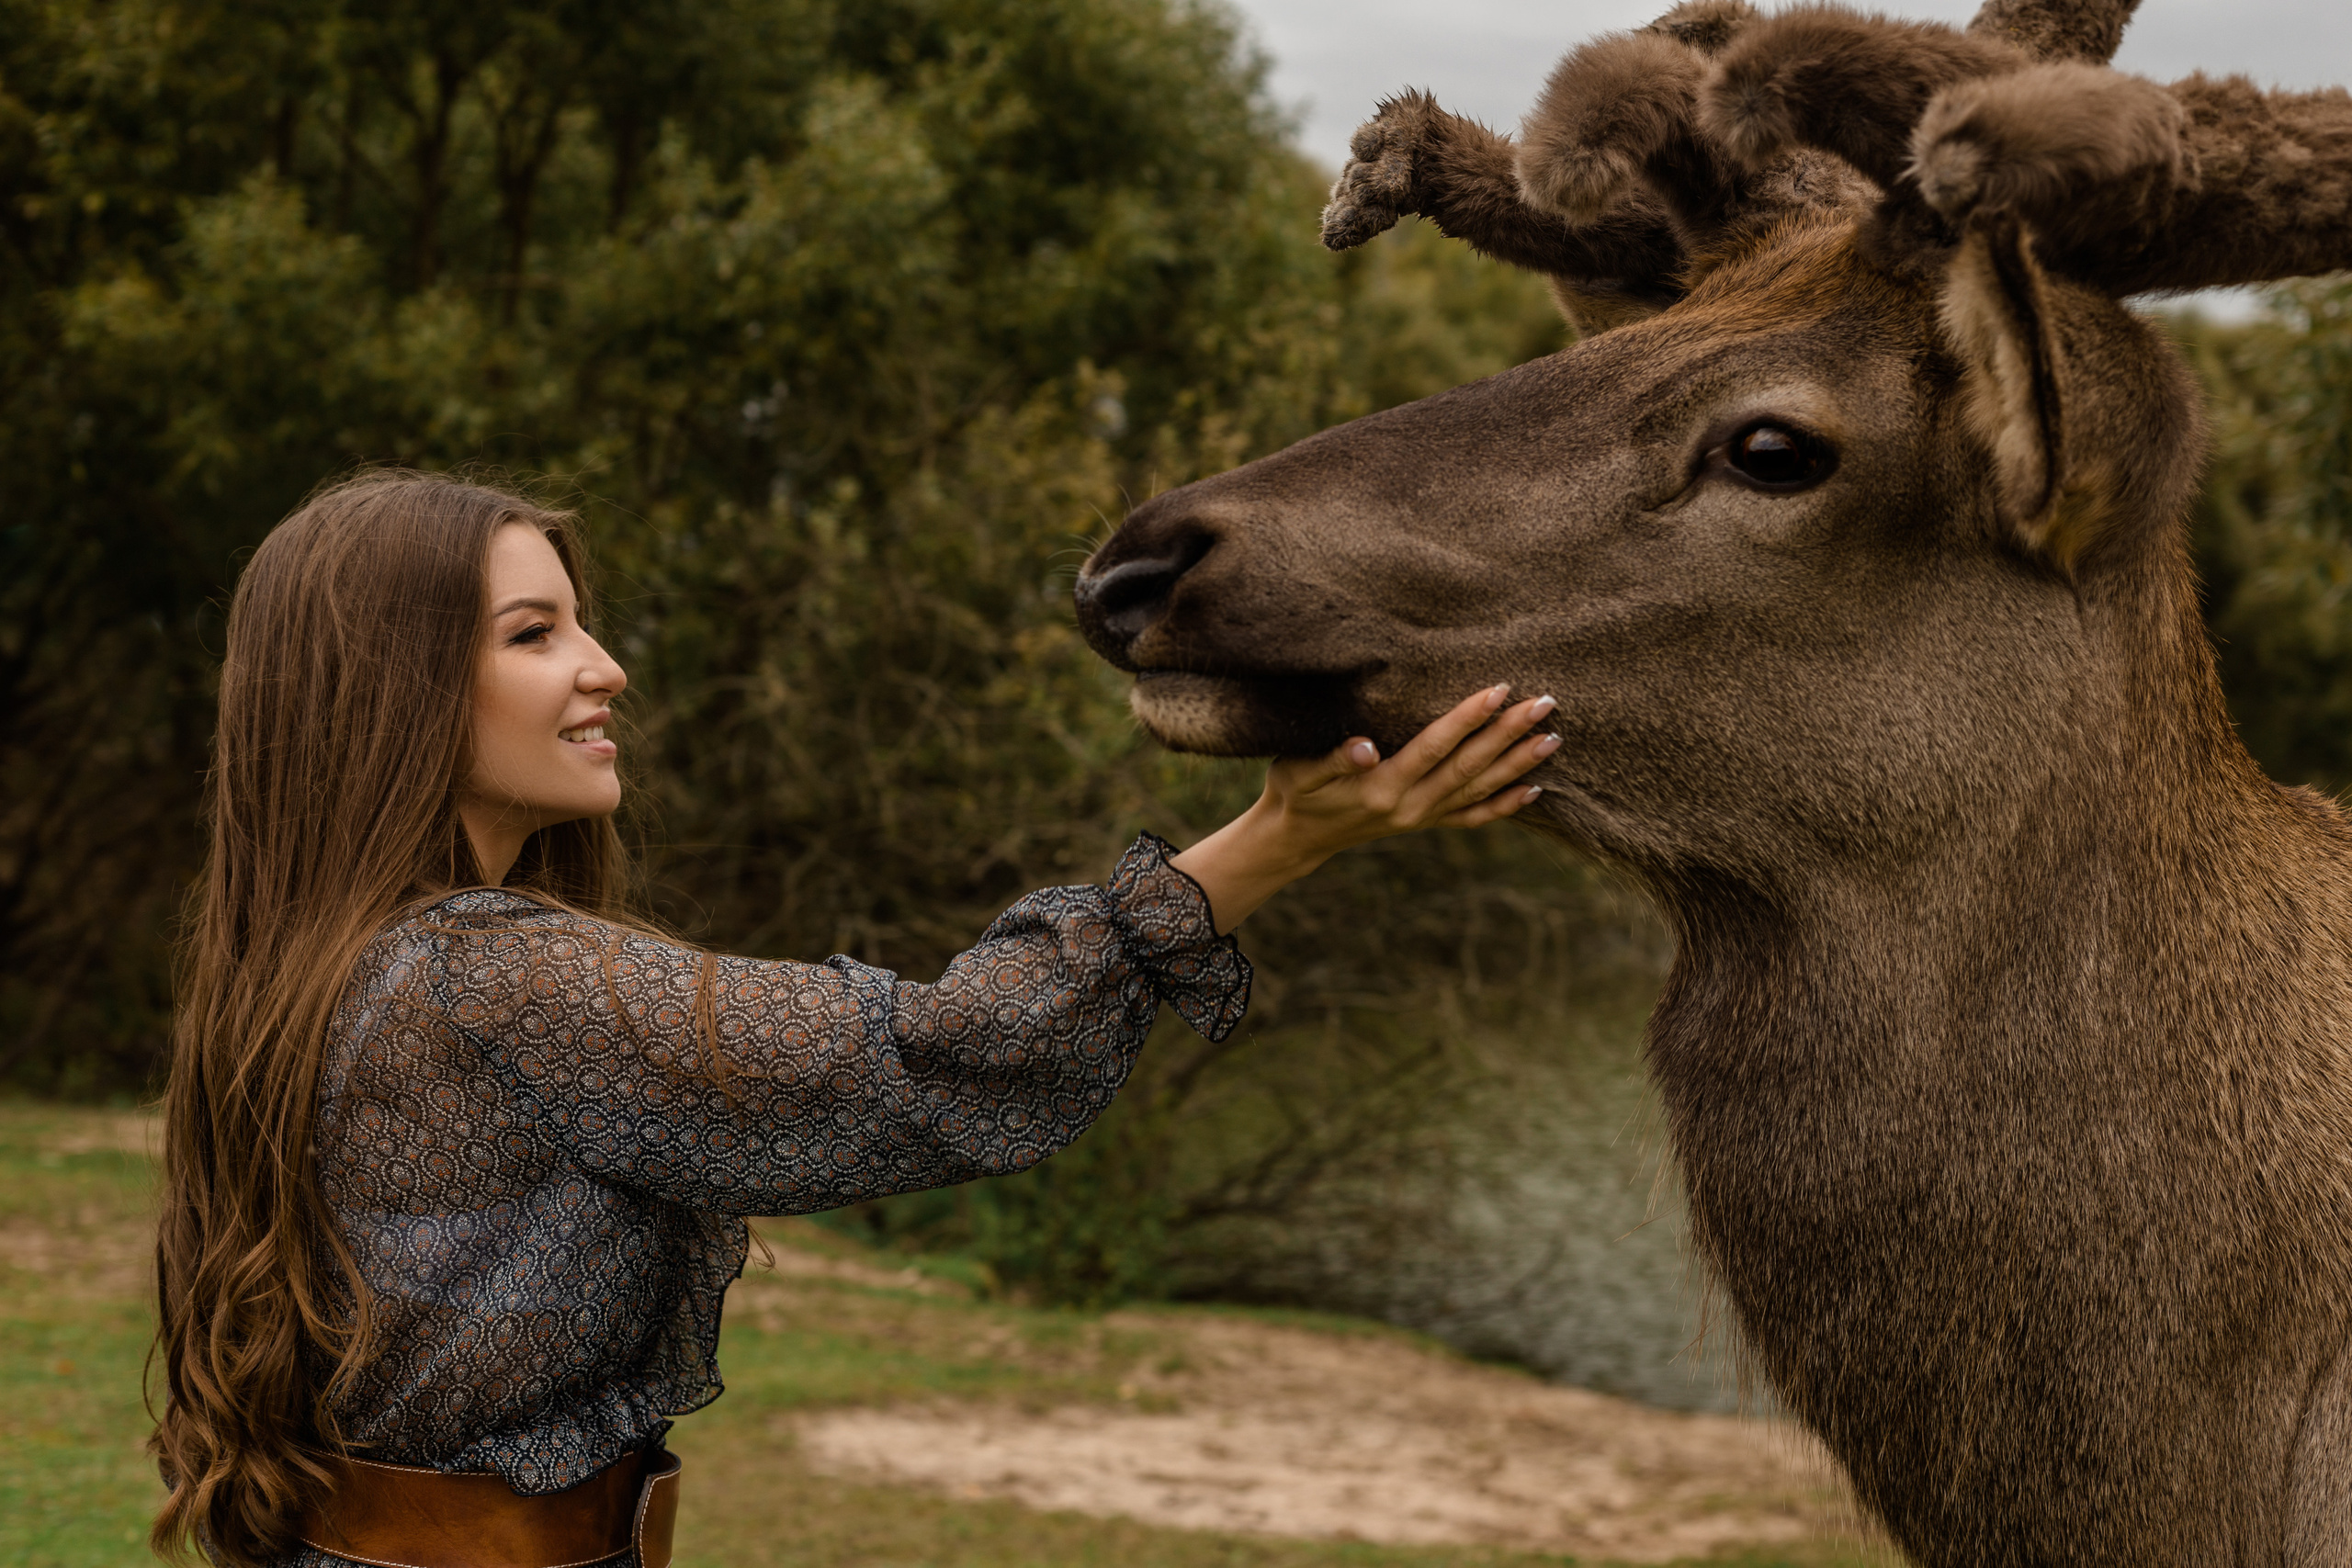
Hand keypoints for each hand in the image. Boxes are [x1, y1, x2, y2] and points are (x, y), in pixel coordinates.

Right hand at [1170, 685, 1558, 933]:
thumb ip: (1333, 758)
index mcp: (1383, 787)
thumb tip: (1366, 747)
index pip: (1435, 746)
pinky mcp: (1424, 823)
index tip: (1498, 690)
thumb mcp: (1300, 771)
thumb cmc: (1295, 792)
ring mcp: (1421, 818)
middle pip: (1469, 766)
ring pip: (1478, 790)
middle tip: (1544, 704)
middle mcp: (1410, 807)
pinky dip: (1504, 805)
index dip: (1467, 718)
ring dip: (1517, 764)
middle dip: (1508, 734)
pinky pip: (1472, 817)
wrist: (1296, 838)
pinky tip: (1534, 789)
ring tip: (1553, 738)